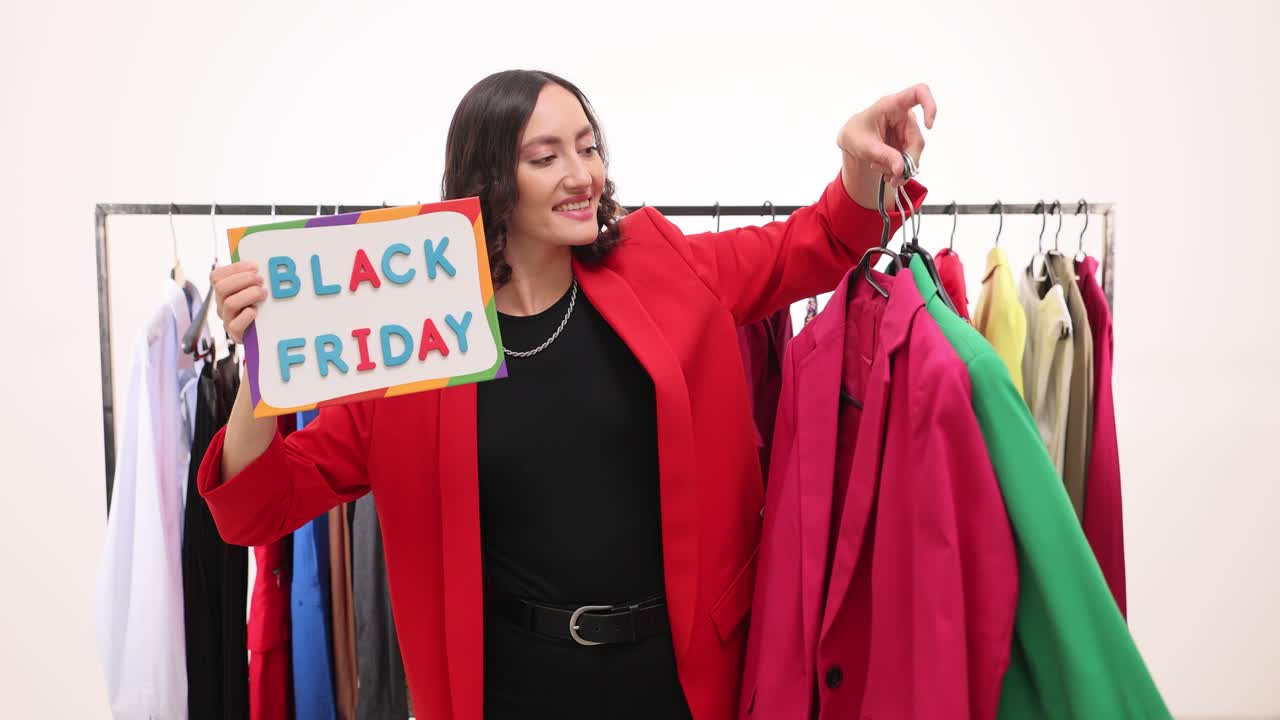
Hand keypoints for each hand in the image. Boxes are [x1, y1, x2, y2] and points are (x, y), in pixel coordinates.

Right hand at [210, 261, 266, 343]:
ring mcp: (227, 320)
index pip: (216, 276)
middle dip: (244, 280)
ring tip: (263, 293)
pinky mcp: (235, 335)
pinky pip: (235, 326)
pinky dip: (247, 316)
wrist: (262, 334)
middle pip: (221, 288)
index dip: (235, 268)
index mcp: (222, 292)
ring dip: (250, 295)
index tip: (254, 266)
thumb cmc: (259, 307)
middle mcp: (221, 305)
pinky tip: (255, 311)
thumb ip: (251, 279)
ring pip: (230, 304)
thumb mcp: (252, 290)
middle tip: (261, 280)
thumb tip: (259, 266)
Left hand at [837, 83, 936, 208]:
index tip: (929, 126)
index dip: (930, 106)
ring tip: (884, 176)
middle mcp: (903, 116)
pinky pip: (909, 160)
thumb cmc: (855, 135)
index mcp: (892, 105)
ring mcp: (906, 130)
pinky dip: (898, 170)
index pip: (919, 92)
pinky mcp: (906, 143)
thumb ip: (884, 155)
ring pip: (914, 153)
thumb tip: (902, 169)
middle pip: (917, 139)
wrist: (851, 142)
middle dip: (907, 161)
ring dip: (900, 169)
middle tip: (895, 177)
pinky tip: (886, 174)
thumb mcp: (865, 146)